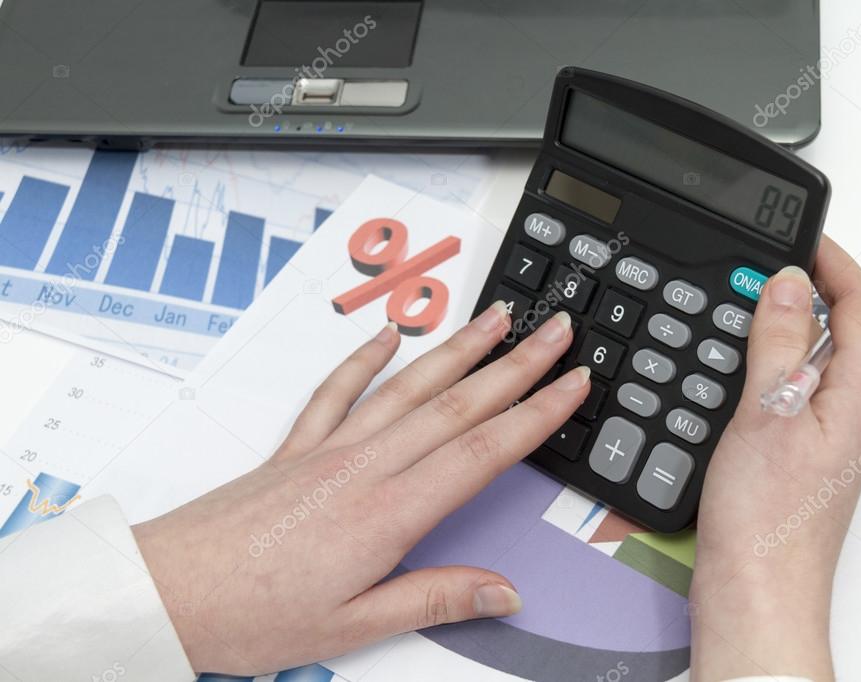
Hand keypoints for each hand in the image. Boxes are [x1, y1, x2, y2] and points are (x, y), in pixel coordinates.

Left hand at [132, 305, 589, 674]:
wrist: (169, 590)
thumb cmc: (254, 614)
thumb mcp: (354, 626)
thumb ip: (435, 598)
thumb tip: (503, 590)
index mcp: (387, 513)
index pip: (482, 450)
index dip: (536, 414)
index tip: (573, 384)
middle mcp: (364, 467)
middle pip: (457, 403)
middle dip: (516, 364)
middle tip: (556, 331)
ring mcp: (329, 449)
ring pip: (408, 386)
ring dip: (458, 349)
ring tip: (496, 317)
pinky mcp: (297, 447)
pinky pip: (337, 391)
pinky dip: (365, 358)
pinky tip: (388, 335)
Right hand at [689, 237, 860, 679]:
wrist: (754, 590)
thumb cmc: (768, 520)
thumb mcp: (768, 414)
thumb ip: (780, 344)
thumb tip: (788, 282)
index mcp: (857, 396)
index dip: (836, 263)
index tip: (802, 235)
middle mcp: (849, 412)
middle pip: (840, 329)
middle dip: (805, 290)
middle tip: (758, 269)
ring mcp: (823, 434)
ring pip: (809, 360)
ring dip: (779, 328)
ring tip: (737, 310)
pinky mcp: (795, 453)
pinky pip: (786, 390)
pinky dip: (762, 366)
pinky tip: (727, 370)